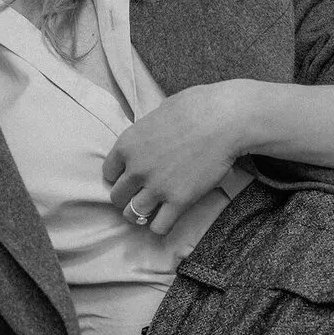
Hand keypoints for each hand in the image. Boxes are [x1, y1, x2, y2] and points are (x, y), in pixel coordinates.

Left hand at [104, 80, 254, 237]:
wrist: (225, 120)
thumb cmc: (197, 107)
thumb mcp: (159, 112)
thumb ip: (148, 131)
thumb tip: (150, 137)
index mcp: (127, 145)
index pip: (108, 173)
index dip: (120, 177)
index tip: (132, 178)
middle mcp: (136, 168)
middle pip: (117, 197)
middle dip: (128, 197)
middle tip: (142, 195)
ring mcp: (157, 187)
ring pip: (133, 214)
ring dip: (141, 214)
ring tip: (153, 210)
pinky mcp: (179, 201)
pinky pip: (158, 227)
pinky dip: (161, 226)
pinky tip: (169, 216)